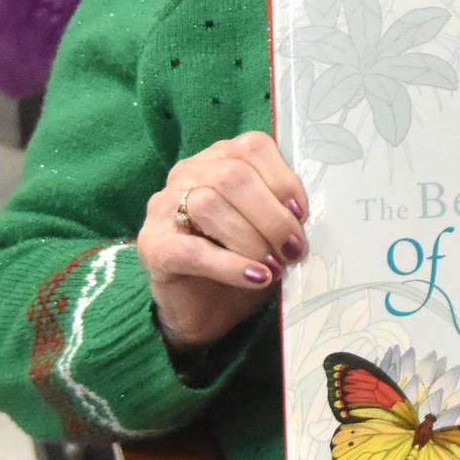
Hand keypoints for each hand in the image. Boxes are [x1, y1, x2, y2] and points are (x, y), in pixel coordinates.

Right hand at [136, 133, 308, 347]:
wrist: (203, 311)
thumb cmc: (241, 261)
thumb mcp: (268, 229)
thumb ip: (283, 210)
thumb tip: (306, 215)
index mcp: (218, 159)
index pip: (253, 148)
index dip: (283, 180)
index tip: (302, 215)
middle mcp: (187, 174)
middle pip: (233, 176)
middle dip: (272, 216)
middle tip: (293, 249)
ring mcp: (163, 208)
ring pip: (209, 205)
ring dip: (252, 239)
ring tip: (275, 266)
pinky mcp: (153, 247)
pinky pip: (193, 250)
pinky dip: (230, 265)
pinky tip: (255, 278)